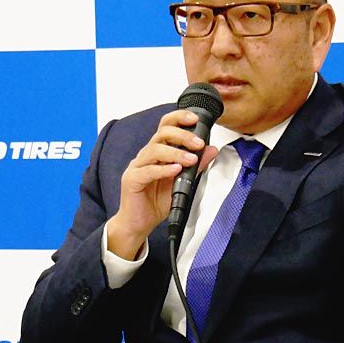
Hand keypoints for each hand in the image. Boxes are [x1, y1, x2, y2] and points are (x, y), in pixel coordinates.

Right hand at [106, 109, 217, 259]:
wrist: (139, 224)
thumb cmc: (156, 203)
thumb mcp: (183, 183)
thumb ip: (196, 167)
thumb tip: (211, 150)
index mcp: (157, 153)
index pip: (165, 127)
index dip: (178, 119)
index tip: (195, 119)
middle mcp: (146, 156)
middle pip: (161, 134)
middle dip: (182, 136)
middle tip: (198, 144)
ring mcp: (137, 167)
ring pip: (154, 150)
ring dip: (176, 153)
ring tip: (191, 160)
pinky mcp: (132, 180)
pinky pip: (147, 171)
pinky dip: (163, 169)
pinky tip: (175, 170)